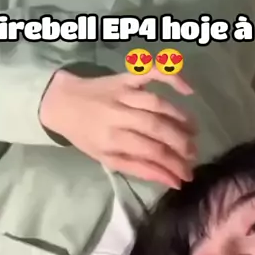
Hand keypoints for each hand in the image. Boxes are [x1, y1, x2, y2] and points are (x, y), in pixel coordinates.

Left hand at [39, 66, 196, 187]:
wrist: (61, 103)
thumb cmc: (86, 135)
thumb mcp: (109, 159)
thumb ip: (142, 169)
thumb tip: (173, 181)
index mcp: (111, 139)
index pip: (151, 152)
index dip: (174, 164)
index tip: (188, 175)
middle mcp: (117, 114)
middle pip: (157, 128)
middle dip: (181, 143)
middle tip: (194, 153)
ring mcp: (122, 93)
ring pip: (158, 104)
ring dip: (181, 118)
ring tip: (193, 131)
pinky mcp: (125, 77)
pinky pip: (151, 72)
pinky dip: (171, 76)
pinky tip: (188, 90)